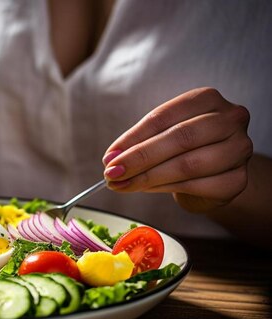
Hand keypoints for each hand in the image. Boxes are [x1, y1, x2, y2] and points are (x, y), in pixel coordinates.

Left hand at [102, 87, 252, 212]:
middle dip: (140, 158)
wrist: (214, 174)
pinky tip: (146, 189)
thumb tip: (111, 158)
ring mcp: (238, 149)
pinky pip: (196, 186)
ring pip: (188, 165)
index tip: (109, 157)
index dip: (133, 138)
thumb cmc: (185, 148)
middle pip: (179, 138)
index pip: (164, 116)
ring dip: (148, 178)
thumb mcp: (162, 135)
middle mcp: (230, 119)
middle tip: (113, 174)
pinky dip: (165, 189)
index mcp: (206, 99)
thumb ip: (140, 142)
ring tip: (124, 185)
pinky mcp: (237, 179)